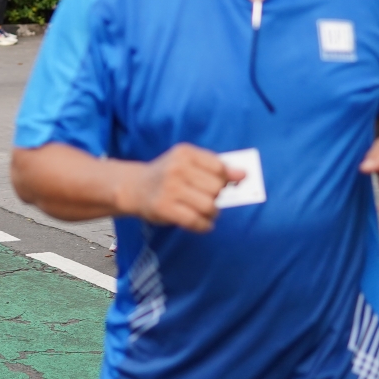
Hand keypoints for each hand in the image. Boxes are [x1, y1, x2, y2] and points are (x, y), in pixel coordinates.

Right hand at [123, 144, 244, 232]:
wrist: (134, 187)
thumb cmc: (168, 176)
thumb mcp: (186, 163)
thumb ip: (214, 167)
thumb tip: (243, 175)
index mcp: (184, 153)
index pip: (219, 167)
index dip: (226, 179)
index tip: (223, 185)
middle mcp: (176, 168)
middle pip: (217, 188)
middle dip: (218, 197)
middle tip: (209, 199)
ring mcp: (169, 189)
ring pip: (209, 206)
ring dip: (213, 213)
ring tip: (206, 212)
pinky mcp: (164, 208)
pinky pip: (196, 221)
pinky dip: (204, 226)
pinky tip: (201, 223)